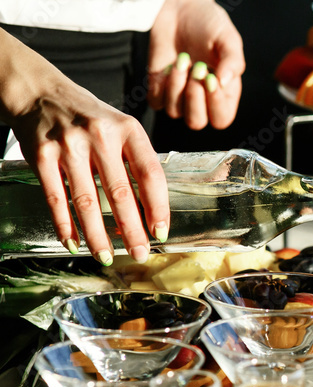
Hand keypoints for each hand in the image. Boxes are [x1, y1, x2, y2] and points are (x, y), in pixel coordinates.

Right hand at [0, 31, 166, 263]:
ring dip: (98, 235)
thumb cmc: (88, 116)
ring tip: (107, 257)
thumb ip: (135, 161)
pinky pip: (56, 198)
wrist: (39, 92)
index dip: (158, 207)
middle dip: (132, 230)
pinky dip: (65, 225)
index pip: (150, 174)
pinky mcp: (41, 155)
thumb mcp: (120, 127)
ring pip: (86, 201)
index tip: (161, 232)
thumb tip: (150, 210)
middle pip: (120, 193)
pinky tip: (74, 243)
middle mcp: (100, 135)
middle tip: (140, 253)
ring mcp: (69, 145)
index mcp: (128, 129)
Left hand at [148, 0, 244, 129]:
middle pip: (196, 122)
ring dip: (177, 86)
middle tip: (196, 69)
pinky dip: (161, 86)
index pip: (222, 119)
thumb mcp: (228, 39)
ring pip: (175, 112)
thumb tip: (224, 82)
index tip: (210, 78)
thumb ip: (233, 61)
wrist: (180, 8)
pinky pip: (157, 102)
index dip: (216, 105)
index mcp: (224, 94)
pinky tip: (170, 65)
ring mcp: (179, 96)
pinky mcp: (159, 88)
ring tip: (183, 60)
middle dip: (193, 98)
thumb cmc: (208, 24)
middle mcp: (202, 100)